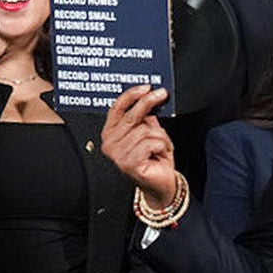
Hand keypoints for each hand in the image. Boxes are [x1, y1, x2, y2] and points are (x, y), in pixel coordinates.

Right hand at [101, 86, 177, 211]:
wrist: (160, 185)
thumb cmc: (154, 160)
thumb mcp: (149, 132)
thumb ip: (145, 116)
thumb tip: (149, 96)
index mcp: (111, 133)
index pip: (117, 108)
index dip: (131, 95)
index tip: (146, 87)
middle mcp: (110, 144)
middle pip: (131, 115)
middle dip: (149, 102)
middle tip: (161, 94)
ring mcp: (117, 155)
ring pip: (145, 130)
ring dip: (160, 136)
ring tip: (161, 147)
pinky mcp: (128, 163)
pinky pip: (151, 143)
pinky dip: (162, 146)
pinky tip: (160, 155)